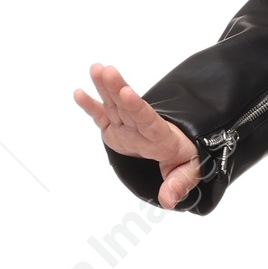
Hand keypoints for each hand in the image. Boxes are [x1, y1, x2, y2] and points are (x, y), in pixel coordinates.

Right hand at [74, 61, 201, 207]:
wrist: (177, 151)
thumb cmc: (184, 160)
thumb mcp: (188, 173)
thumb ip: (178, 184)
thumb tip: (167, 199)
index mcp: (160, 138)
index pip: (148, 121)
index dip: (137, 108)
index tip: (128, 93)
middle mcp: (141, 129)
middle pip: (128, 108)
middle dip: (116, 89)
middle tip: (106, 70)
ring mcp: (126, 127)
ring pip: (115, 105)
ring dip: (105, 88)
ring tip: (96, 69)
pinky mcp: (114, 129)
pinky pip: (102, 116)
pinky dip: (91, 106)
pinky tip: (79, 92)